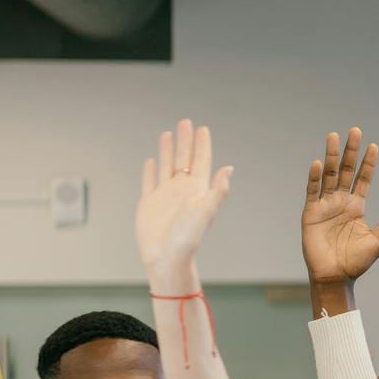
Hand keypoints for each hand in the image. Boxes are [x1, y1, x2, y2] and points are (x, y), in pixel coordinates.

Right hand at [137, 120, 231, 283]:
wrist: (166, 256)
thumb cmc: (188, 236)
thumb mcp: (206, 210)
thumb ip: (218, 189)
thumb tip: (229, 168)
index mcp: (197, 189)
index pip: (200, 161)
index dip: (202, 144)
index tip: (203, 128)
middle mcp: (181, 189)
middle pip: (184, 158)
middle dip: (185, 140)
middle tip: (185, 121)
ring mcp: (165, 195)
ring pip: (167, 166)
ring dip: (169, 150)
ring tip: (168, 133)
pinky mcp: (149, 202)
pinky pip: (150, 181)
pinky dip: (151, 170)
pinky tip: (152, 160)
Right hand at [301, 127, 378, 284]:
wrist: (335, 277)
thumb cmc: (356, 261)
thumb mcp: (378, 241)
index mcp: (357, 207)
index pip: (363, 179)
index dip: (368, 163)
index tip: (374, 146)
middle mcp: (341, 202)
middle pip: (346, 171)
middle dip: (351, 151)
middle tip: (355, 130)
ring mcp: (325, 206)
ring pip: (329, 175)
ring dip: (332, 156)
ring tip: (334, 136)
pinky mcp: (311, 213)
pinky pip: (312, 192)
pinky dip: (315, 178)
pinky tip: (318, 163)